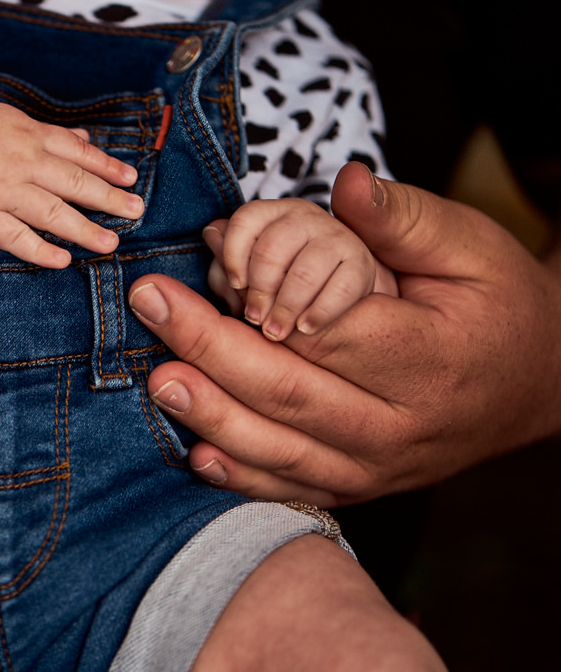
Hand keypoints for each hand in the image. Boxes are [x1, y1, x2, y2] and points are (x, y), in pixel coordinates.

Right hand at [0, 102, 142, 267]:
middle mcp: (18, 162)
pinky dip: (40, 250)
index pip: (78, 153)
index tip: (131, 180)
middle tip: (136, 212)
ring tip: (109, 242)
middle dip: (109, 199)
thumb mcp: (8, 120)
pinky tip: (63, 260)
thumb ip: (48, 133)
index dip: (108, 167)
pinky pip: (15, 237)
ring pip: (51, 212)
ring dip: (84, 229)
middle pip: (73, 183)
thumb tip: (86, 140)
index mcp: (28, 135)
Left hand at [128, 161, 560, 504]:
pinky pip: (292, 488)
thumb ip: (402, 219)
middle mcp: (401, 425)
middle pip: (288, 392)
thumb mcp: (470, 247)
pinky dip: (240, 476)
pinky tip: (195, 454)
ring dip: (211, 415)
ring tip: (158, 377)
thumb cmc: (495, 305)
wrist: (537, 385)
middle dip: (208, 348)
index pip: (325, 333)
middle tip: (149, 305)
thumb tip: (343, 183)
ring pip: (281, 450)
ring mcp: (377, 467)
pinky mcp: (358, 486)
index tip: (192, 263)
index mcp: (428, 358)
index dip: (251, 301)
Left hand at [205, 198, 397, 340]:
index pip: (245, 220)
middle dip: (259, 290)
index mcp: (272, 214)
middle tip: (255, 319)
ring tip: (276, 331)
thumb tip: (212, 233)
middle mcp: (305, 218)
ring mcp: (336, 237)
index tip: (236, 284)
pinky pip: (341, 288)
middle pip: (271, 249)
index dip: (234, 254)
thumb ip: (230, 257)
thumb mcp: (251, 268)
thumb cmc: (282, 278)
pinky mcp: (361, 263)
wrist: (338, 288)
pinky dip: (319, 312)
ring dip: (285, 307)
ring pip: (303, 272)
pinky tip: (305, 328)